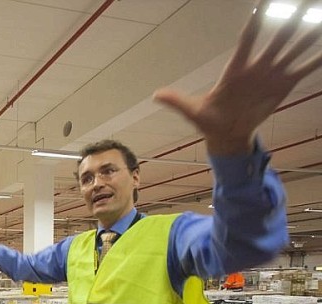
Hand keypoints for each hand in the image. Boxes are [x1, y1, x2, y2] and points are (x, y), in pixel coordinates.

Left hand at [153, 0, 321, 154]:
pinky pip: (303, 69)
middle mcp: (257, 67)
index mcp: (236, 68)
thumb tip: (155, 95)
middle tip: (304, 1)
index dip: (256, 21)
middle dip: (290, 19)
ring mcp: (272, 74)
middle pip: (277, 38)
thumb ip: (177, 101)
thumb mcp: (192, 111)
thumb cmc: (208, 120)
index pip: (248, 39)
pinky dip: (315, 59)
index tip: (263, 3)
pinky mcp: (283, 86)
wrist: (226, 134)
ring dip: (308, 34)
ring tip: (319, 17)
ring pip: (293, 49)